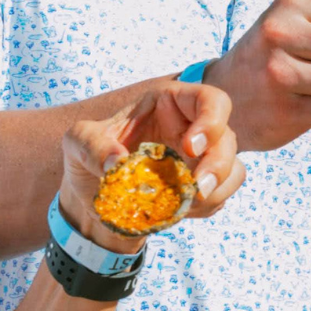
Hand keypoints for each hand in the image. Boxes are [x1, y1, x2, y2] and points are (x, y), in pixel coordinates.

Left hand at [59, 81, 243, 253]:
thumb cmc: (86, 160)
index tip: (191, 147)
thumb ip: (93, 145)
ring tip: (182, 206)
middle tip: (196, 189)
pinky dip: (202, 209)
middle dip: (218, 165)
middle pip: (227, 138)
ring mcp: (200, 161)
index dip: (211, 120)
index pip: (209, 99)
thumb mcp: (77, 143)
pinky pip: (220, 198)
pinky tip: (173, 212)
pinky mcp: (200, 189)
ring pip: (233, 170)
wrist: (90, 203)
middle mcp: (190, 128)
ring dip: (216, 191)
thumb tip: (117, 163)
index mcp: (168, 104)